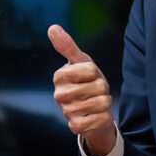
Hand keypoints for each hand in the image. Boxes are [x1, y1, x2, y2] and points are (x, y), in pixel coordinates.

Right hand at [48, 24, 115, 155]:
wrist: (93, 108)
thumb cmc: (86, 81)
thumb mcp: (81, 61)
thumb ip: (67, 46)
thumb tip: (52, 28)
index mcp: (60, 76)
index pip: (90, 69)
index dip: (95, 72)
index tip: (89, 75)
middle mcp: (59, 95)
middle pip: (96, 86)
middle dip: (102, 88)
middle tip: (95, 90)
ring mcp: (66, 112)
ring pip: (99, 103)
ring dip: (104, 103)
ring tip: (95, 101)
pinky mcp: (75, 126)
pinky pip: (96, 119)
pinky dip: (102, 117)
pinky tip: (95, 115)